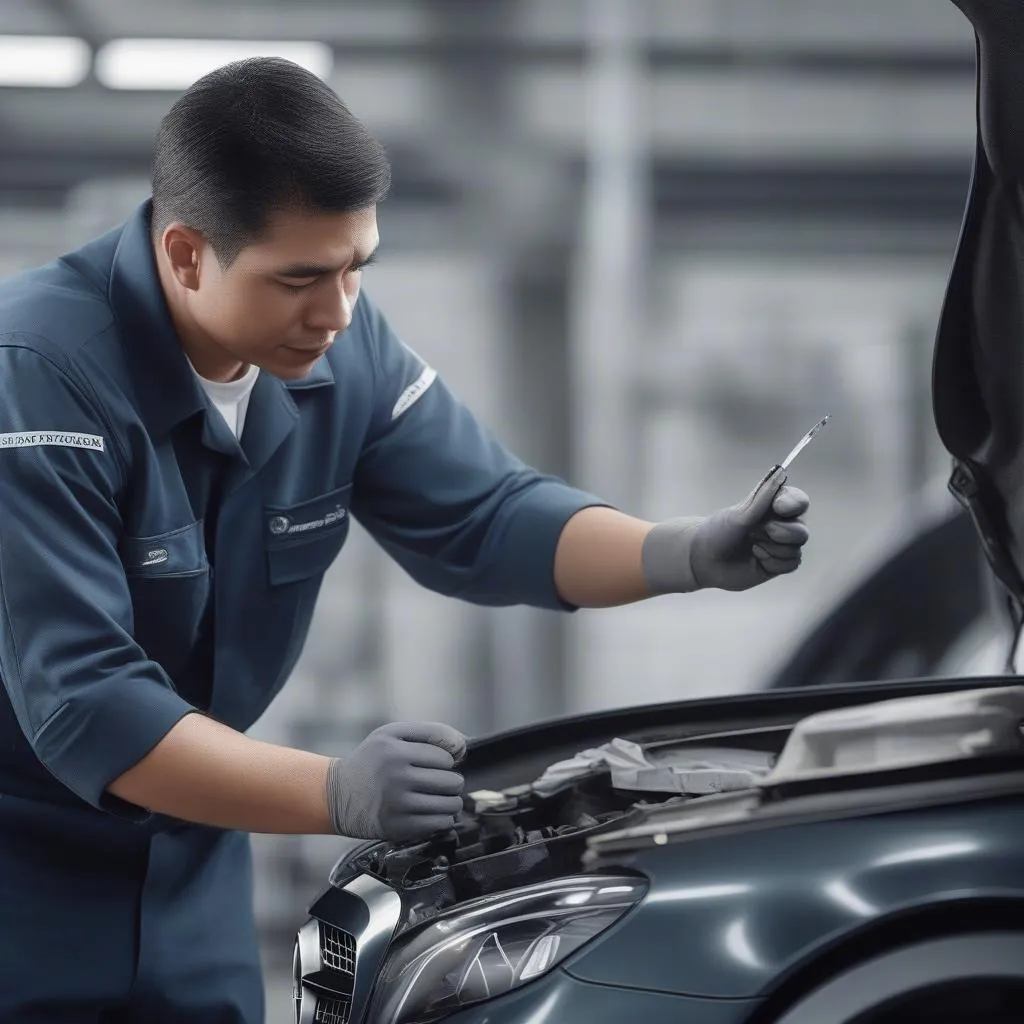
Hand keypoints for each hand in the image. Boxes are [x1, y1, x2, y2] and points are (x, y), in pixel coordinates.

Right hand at [326, 721, 466, 842]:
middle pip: (452, 782)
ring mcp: (398, 805)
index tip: (433, 764)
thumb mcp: (392, 733)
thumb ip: (430, 732)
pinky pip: (440, 823)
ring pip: (450, 804)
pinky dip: (443, 818)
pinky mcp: (399, 828)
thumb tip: (463, 746)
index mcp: (396, 751)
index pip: (446, 758)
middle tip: (437, 782)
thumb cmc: (371, 761)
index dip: (445, 760)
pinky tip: (429, 810)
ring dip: (450, 800)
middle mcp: (397, 778)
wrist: (337, 795)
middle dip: (451, 781)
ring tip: (437, 796)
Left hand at [690, 467, 809, 589]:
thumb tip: (780, 471)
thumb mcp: (739, 514)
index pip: (798, 501)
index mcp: (773, 507)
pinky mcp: (779, 564)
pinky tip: (757, 560)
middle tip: (757, 533)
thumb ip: (762, 496)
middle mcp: (781, 525)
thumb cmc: (718, 533)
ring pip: (796, 549)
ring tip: (752, 547)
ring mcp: (781, 546)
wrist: (704, 560)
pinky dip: (772, 563)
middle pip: (802, 530)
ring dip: (772, 550)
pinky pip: (791, 564)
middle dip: (781, 533)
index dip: (794, 504)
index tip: (779, 507)